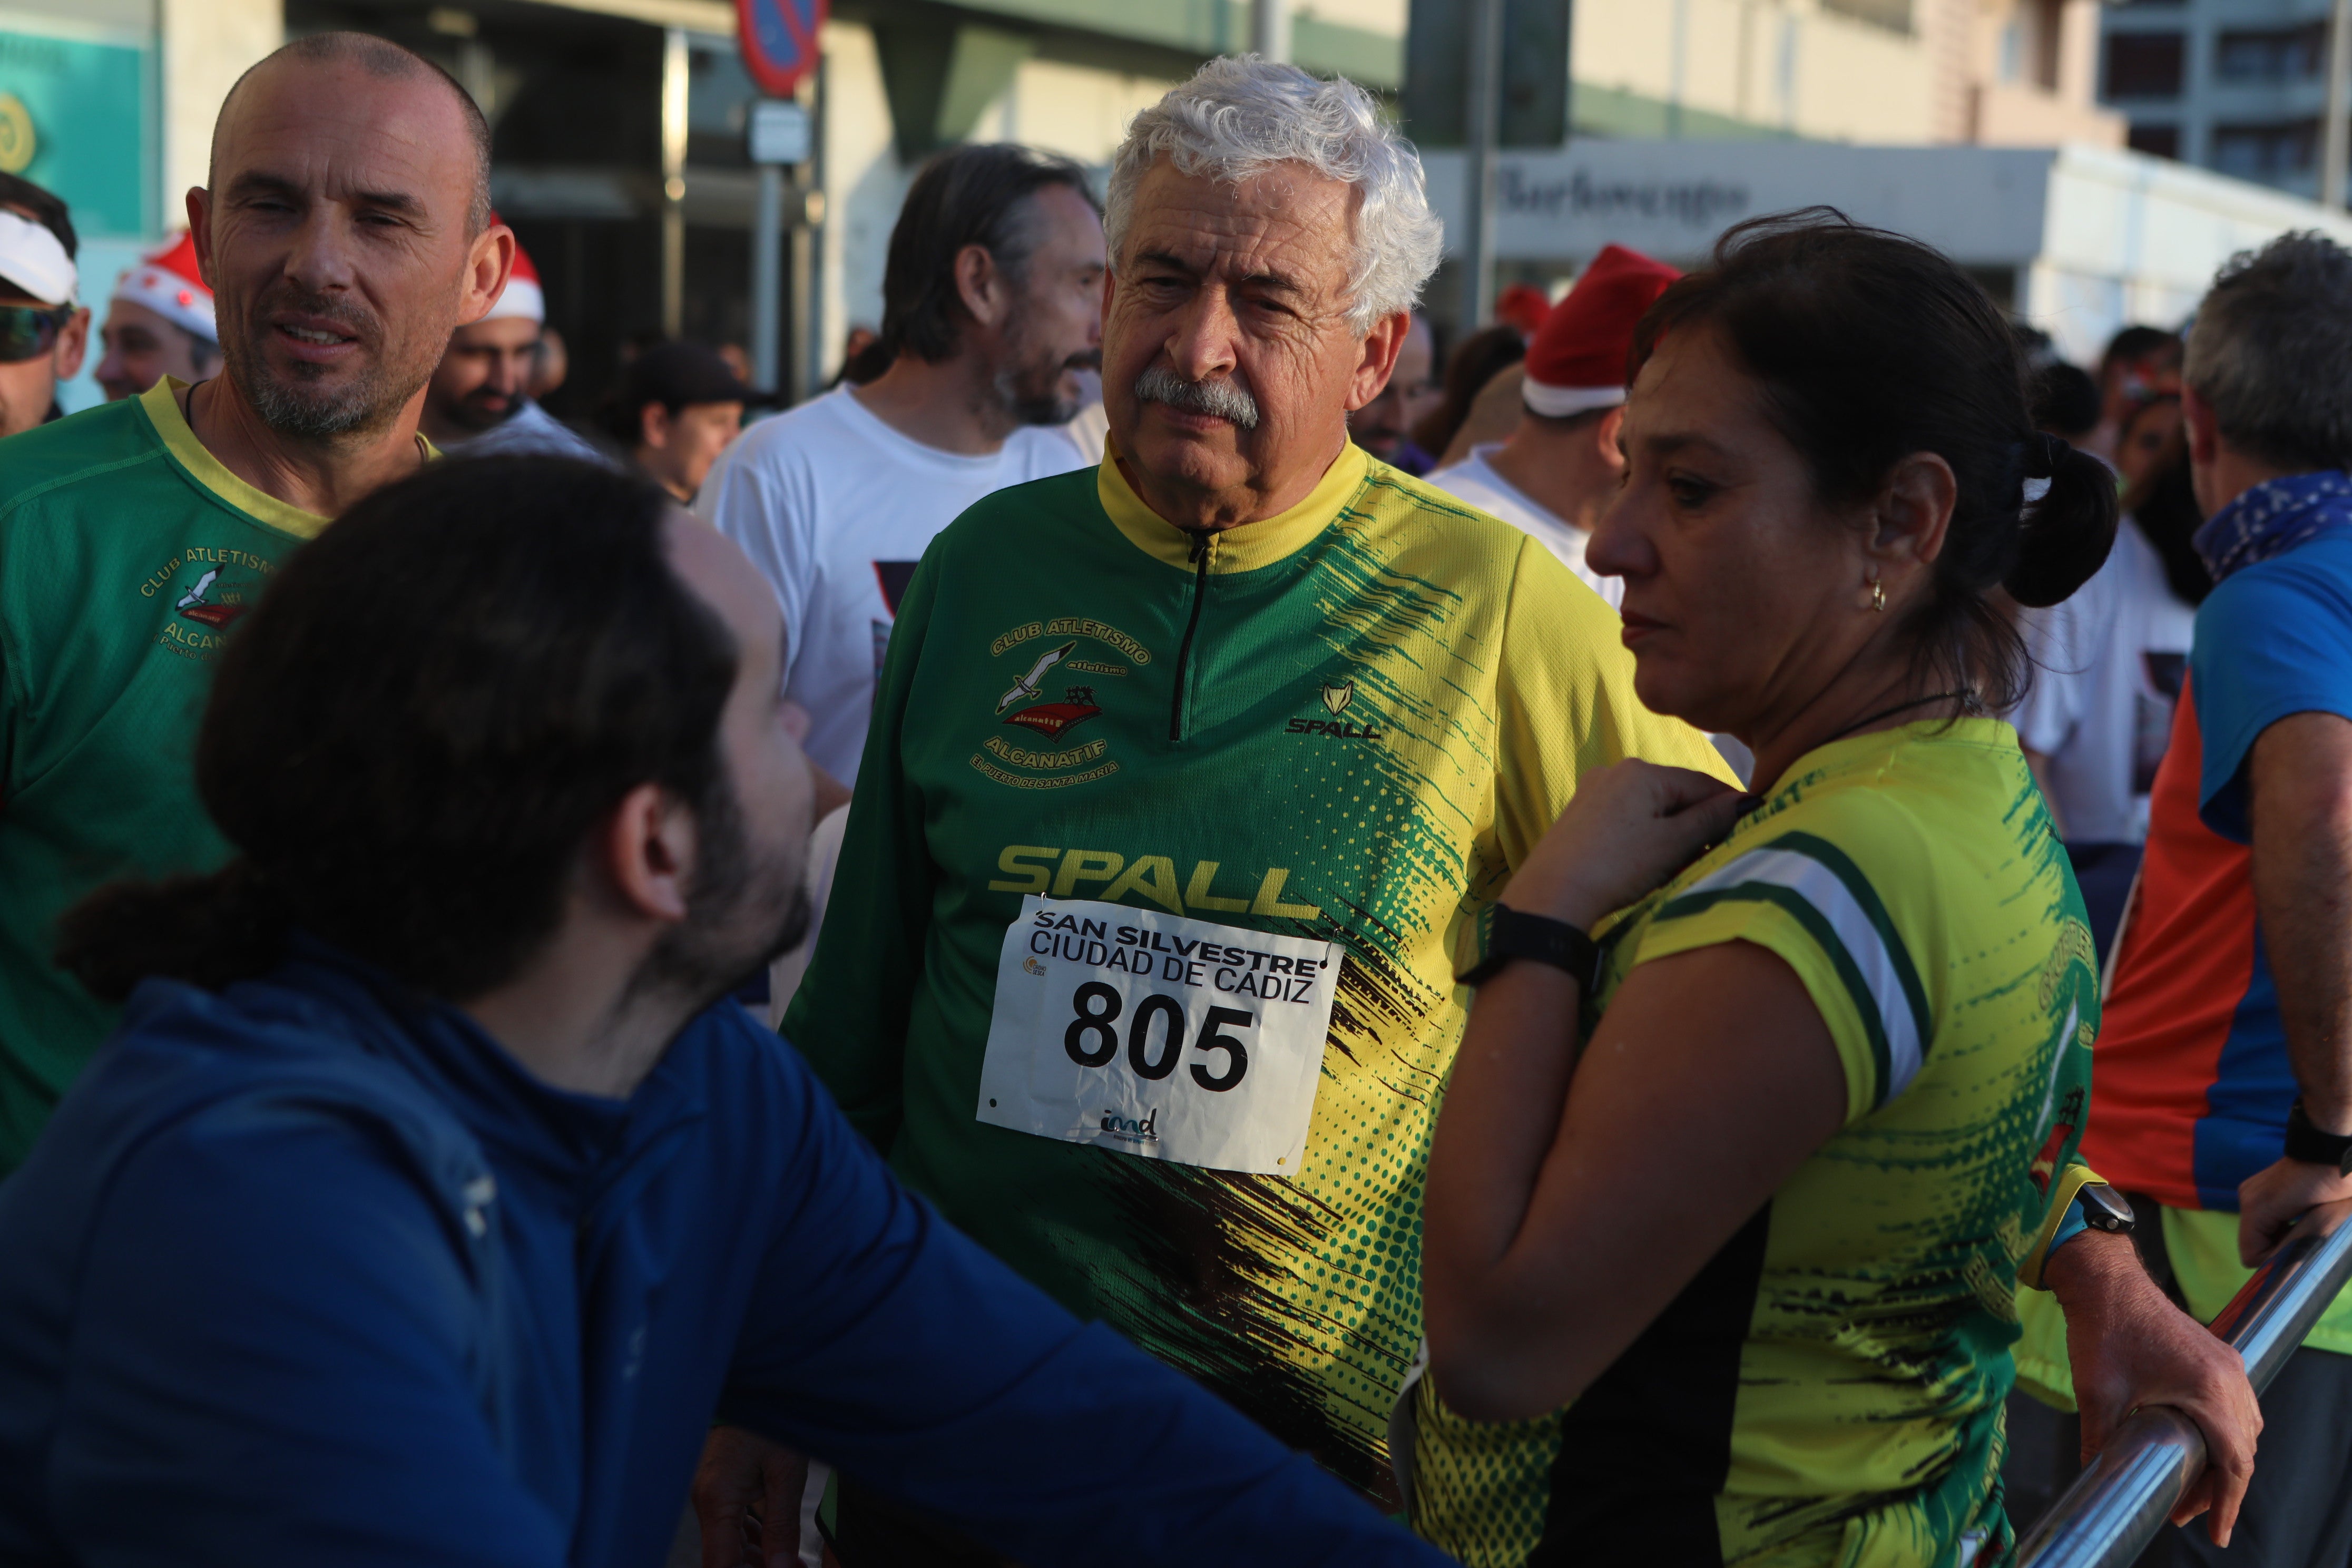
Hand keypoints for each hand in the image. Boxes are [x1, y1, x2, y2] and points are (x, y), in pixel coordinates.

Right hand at [693, 1424, 808, 1567]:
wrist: (757, 1382)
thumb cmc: (770, 1418)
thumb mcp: (786, 1473)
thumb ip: (782, 1525)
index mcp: (716, 1498)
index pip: (719, 1564)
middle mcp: (706, 1500)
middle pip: (724, 1558)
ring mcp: (710, 1494)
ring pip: (729, 1543)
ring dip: (758, 1559)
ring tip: (792, 1563)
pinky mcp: (719, 1487)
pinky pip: (732, 1524)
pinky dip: (754, 1540)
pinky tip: (779, 1548)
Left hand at [1504, 761, 1749, 929]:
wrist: (1553, 895)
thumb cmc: (1616, 866)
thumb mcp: (1673, 844)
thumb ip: (1710, 819)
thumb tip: (1743, 801)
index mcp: (1641, 771)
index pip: (1701, 783)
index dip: (1730, 804)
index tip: (1753, 822)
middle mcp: (1615, 772)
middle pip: (1675, 794)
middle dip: (1698, 821)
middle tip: (1718, 851)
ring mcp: (1593, 792)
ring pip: (1650, 808)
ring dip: (1673, 832)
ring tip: (1683, 863)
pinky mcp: (1579, 815)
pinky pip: (1627, 819)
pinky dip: (1646, 836)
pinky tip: (1649, 863)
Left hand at [2046, 1230, 2261, 1545]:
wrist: (2104, 1278)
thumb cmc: (2101, 1329)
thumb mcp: (2096, 1392)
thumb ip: (2099, 1440)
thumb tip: (2093, 1477)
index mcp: (2209, 1389)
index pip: (2236, 1463)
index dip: (2228, 1504)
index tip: (2218, 1534)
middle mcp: (2229, 1377)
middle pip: (2242, 1449)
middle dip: (2217, 1487)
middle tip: (2181, 1511)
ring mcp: (2227, 1363)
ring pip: (2244, 1427)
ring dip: (2222, 1459)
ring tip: (2187, 1485)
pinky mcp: (2217, 1354)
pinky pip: (2235, 1404)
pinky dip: (2223, 1431)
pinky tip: (2195, 1445)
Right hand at [2238, 1156, 2351, 1266]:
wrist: (2333, 1150)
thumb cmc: (2330, 1183)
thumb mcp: (2318, 1219)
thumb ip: (2296, 1243)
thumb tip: (2289, 1264)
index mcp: (2255, 1208)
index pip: (2251, 1255)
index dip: (2275, 1261)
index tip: (2301, 1254)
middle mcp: (2247, 1199)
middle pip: (2254, 1244)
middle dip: (2278, 1249)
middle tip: (2307, 1241)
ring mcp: (2251, 1192)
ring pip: (2259, 1233)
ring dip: (2280, 1238)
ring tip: (2305, 1229)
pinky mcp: (2259, 1188)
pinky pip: (2264, 1219)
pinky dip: (2280, 1226)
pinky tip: (2298, 1219)